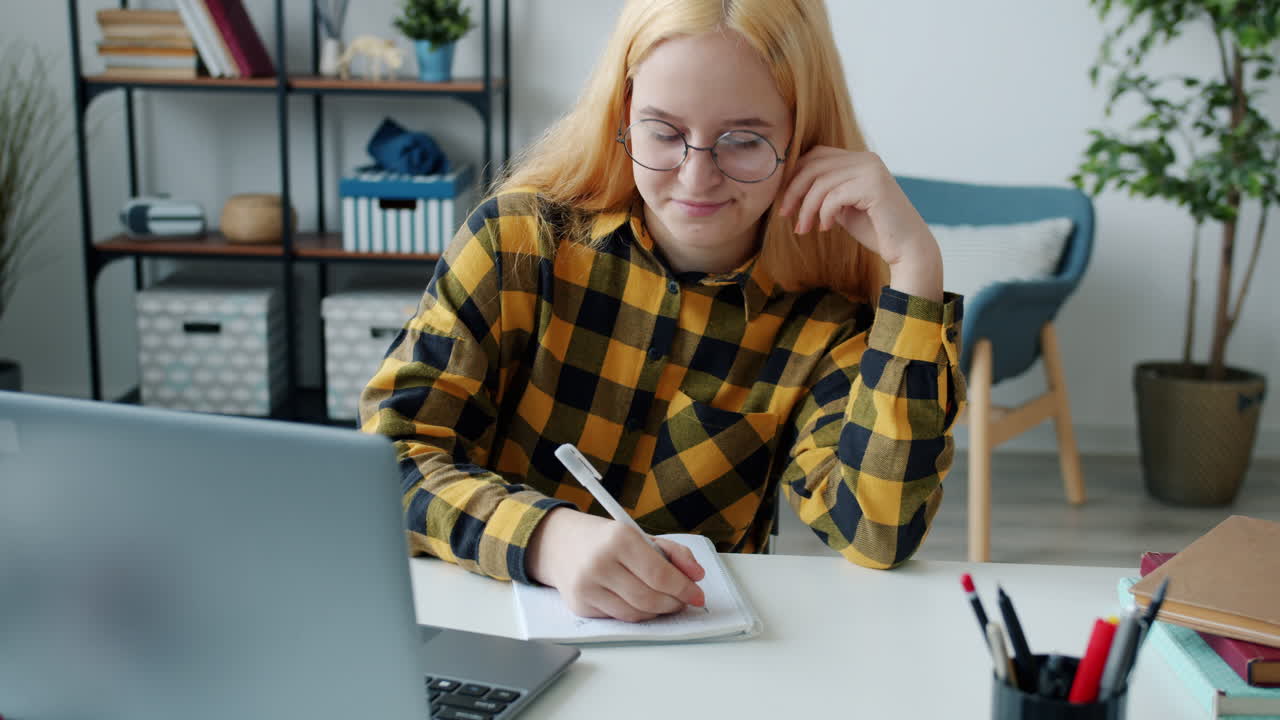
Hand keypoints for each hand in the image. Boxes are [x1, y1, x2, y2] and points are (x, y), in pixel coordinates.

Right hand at [526, 507, 706, 621]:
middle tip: (683, 601)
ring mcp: (586, 586)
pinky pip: (618, 618)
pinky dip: (635, 613)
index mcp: (619, 539)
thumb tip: (697, 576)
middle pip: (649, 598)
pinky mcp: (579, 605)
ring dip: (657, 612)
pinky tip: (639, 602)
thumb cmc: (606, 540)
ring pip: (635, 613)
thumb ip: (674, 553)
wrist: (560, 543)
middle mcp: (599, 562)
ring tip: (665, 603)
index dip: (683, 588)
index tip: (697, 595)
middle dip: (673, 603)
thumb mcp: (640, 536)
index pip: (659, 574)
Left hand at [776, 148, 942, 299]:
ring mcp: (871, 170)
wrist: (908, 249)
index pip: (816, 155)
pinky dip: (824, 213)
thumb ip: (825, 193)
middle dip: (793, 190)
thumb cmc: (875, 230)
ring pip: (821, 182)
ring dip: (806, 208)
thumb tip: (791, 186)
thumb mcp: (843, 206)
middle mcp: (866, 159)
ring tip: (803, 228)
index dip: (794, 176)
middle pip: (814, 165)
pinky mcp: (874, 186)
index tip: (785, 202)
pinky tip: (826, 228)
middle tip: (785, 214)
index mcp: (859, 159)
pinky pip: (834, 196)